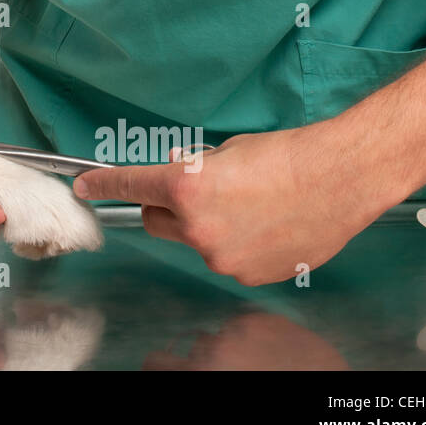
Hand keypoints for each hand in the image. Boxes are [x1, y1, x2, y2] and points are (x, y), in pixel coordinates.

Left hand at [73, 120, 391, 284]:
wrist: (341, 178)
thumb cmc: (287, 156)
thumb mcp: (226, 151)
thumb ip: (192, 168)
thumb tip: (175, 171)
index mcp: (186, 188)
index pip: (129, 186)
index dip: (103, 186)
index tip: (85, 187)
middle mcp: (197, 228)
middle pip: (155, 220)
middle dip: (166, 206)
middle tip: (196, 191)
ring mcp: (222, 257)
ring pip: (192, 241)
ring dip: (204, 226)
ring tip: (247, 205)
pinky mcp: (248, 273)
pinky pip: (224, 257)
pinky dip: (234, 243)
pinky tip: (264, 224)